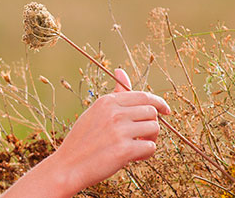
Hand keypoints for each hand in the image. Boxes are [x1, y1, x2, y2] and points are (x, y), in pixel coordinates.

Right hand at [53, 69, 170, 193]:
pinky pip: (150, 147)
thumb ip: (114, 95)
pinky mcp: (124, 150)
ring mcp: (119, 131)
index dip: (159, 103)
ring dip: (150, 139)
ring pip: (154, 128)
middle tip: (140, 136)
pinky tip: (133, 157)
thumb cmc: (82, 140)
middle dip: (151, 124)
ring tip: (136, 146)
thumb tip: (120, 70)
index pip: (143, 96)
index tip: (166, 111)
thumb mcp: (95, 112)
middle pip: (152, 112)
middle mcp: (114, 113)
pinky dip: (146, 154)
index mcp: (107, 102)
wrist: (68, 166)